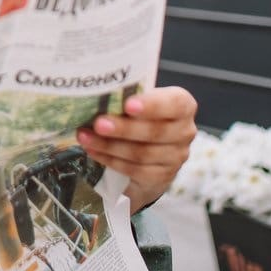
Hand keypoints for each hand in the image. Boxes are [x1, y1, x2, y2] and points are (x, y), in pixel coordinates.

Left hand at [77, 86, 197, 212]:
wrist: (146, 148)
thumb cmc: (139, 114)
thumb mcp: (138, 100)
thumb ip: (126, 96)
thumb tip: (97, 93)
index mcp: (182, 105)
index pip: (174, 104)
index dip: (152, 105)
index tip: (128, 105)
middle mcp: (185, 131)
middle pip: (155, 132)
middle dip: (123, 128)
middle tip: (98, 124)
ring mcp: (176, 157)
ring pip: (142, 153)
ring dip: (110, 146)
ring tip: (85, 137)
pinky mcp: (163, 177)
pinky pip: (135, 170)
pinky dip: (111, 160)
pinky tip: (93, 151)